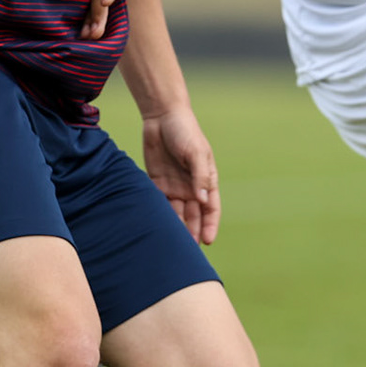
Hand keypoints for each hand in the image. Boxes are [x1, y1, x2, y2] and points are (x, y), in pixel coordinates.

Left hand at [140, 105, 219, 245]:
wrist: (161, 116)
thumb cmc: (185, 131)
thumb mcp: (196, 152)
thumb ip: (200, 175)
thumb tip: (202, 199)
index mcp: (206, 180)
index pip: (210, 208)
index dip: (210, 225)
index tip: (207, 241)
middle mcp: (191, 187)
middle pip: (193, 215)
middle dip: (191, 232)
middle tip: (187, 251)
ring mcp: (174, 186)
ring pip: (176, 213)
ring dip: (175, 228)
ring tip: (170, 245)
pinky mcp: (157, 183)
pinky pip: (158, 204)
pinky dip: (158, 215)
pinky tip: (154, 228)